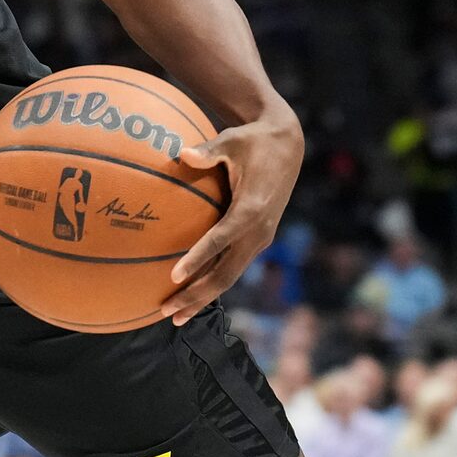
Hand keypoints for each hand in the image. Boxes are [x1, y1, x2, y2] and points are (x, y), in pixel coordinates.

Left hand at [159, 108, 302, 325]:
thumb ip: (207, 151)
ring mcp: (260, 238)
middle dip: (196, 295)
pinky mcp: (259, 239)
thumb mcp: (231, 140)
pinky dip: (212, 283)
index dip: (197, 259)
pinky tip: (192, 293)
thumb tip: (182, 153)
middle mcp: (258, 231)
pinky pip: (233, 268)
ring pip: (230, 277)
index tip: (174, 276)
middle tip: (168, 311)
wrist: (288, 145)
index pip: (220, 240)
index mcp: (250, 209)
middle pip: (225, 274)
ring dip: (203, 297)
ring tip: (175, 315)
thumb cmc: (253, 140)